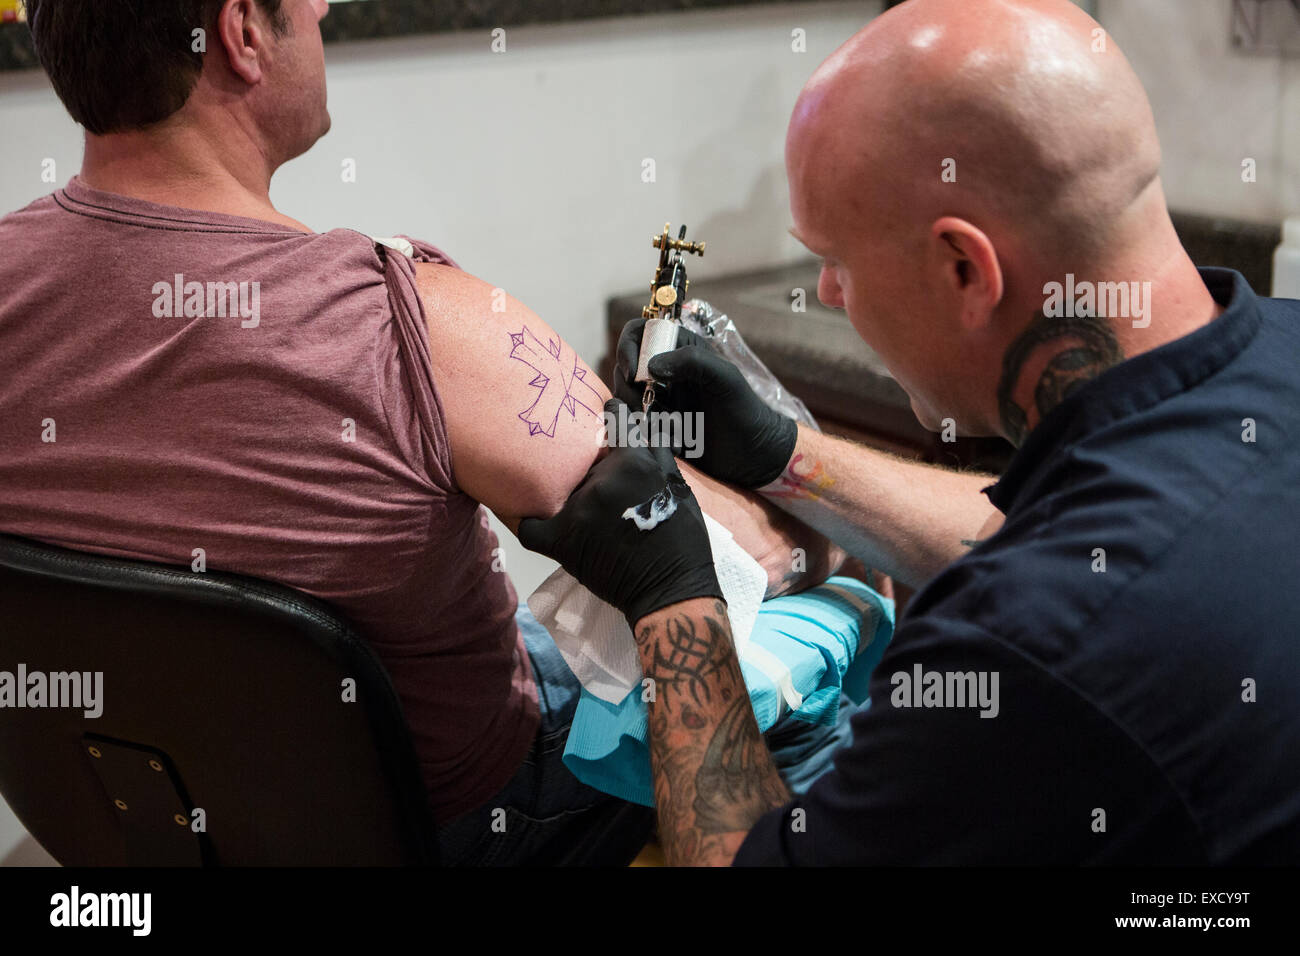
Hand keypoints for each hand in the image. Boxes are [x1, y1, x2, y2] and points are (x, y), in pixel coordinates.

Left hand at [518, 398, 724, 628]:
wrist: (671, 587)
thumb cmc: (682, 539)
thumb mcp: (678, 486)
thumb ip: (657, 455)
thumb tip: (645, 424)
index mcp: (634, 462)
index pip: (616, 421)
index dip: (611, 417)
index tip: (607, 414)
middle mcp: (603, 479)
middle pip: (586, 462)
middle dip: (593, 472)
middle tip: (603, 493)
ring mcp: (580, 509)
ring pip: (562, 490)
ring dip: (572, 500)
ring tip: (586, 518)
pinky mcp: (563, 539)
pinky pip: (531, 528)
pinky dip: (533, 526)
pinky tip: (539, 525)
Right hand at [613, 318, 797, 488]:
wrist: (752, 454)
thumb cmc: (745, 411)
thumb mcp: (725, 378)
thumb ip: (692, 362)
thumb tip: (650, 367)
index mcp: (680, 349)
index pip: (639, 332)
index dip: (628, 348)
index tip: (634, 374)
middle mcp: (665, 371)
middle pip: (625, 369)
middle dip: (629, 389)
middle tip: (645, 409)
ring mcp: (659, 399)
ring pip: (626, 398)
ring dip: (635, 413)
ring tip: (661, 428)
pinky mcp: (656, 426)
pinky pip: (634, 424)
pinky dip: (643, 432)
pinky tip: (667, 441)